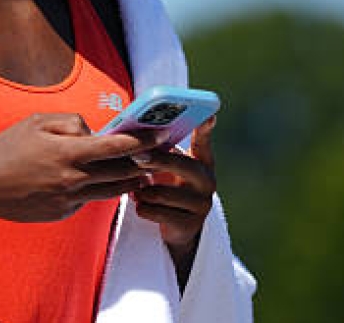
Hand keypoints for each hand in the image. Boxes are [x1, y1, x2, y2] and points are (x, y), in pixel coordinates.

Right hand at [0, 112, 155, 222]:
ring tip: (141, 172)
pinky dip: (96, 190)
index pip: (118, 146)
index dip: (142, 141)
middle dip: (144, 162)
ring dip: (129, 181)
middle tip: (159, 154)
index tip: (159, 135)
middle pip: (122, 173)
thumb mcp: (38, 122)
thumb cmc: (7, 148)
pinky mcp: (62, 213)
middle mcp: (73, 180)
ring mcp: (68, 200)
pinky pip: (88, 200)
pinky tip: (98, 182)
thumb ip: (73, 123)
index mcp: (69, 153)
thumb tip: (95, 132)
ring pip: (111, 192)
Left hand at [130, 116, 216, 272]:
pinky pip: (157, 213)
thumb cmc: (167, 187)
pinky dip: (143, 209)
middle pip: (182, 165)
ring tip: (137, 192)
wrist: (177, 228)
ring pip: (162, 193)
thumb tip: (134, 139)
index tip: (209, 115)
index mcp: (202, 163)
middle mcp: (207, 182)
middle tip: (136, 157)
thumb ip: (160, 153)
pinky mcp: (190, 225)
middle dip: (157, 161)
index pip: (204, 143)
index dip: (205, 129)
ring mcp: (201, 204)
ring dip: (143, 192)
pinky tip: (142, 207)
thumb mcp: (168, 169)